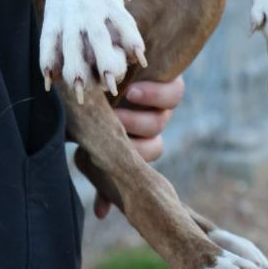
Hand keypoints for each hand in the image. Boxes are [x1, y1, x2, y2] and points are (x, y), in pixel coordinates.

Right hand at [93, 76, 184, 218]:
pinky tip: (132, 91)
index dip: (135, 159)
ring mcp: (160, 100)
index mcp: (137, 136)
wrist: (101, 53)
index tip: (112, 156)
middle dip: (133, 139)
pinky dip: (154, 95)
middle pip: (155, 142)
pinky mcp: (168, 75)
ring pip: (161, 122)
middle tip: (112, 126)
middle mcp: (151, 120)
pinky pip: (174, 93)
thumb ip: (100, 168)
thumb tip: (101, 215)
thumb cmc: (94, 97)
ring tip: (118, 111)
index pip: (147, 157)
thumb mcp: (93, 133)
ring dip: (139, 118)